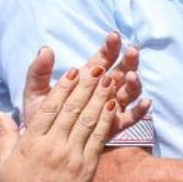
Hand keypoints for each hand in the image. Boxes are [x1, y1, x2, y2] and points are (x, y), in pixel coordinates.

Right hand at [0, 65, 122, 181]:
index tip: (74, 72)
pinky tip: (114, 106)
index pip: (49, 107)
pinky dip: (106, 120)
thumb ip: (6, 134)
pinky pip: (98, 139)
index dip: (64, 87)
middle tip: (97, 67)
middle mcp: (52, 146)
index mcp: (31, 142)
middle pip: (71, 109)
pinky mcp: (86, 168)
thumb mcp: (4, 161)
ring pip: (87, 120)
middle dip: (86, 86)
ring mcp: (70, 156)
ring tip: (109, 79)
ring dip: (100, 97)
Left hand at [18, 33, 149, 140]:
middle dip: (129, 60)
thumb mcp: (36, 93)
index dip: (110, 47)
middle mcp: (104, 90)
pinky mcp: (114, 126)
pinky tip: (146, 103)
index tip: (114, 36)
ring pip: (129, 92)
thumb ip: (39, 72)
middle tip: (132, 51)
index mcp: (87, 78)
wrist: (43, 145)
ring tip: (131, 77)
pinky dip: (140, 110)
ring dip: (134, 83)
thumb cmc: (41, 117)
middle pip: (122, 71)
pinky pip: (131, 118)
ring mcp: (111, 108)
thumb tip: (45, 49)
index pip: (103, 58)